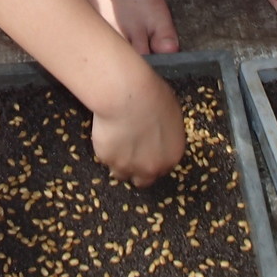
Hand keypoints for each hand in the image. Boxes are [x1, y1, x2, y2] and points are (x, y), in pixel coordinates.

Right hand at [91, 71, 184, 186]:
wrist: (127, 96)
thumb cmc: (152, 97)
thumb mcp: (172, 112)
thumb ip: (167, 132)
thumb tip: (160, 130)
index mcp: (171, 156)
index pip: (163, 168)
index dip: (153, 159)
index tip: (147, 151)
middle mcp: (151, 167)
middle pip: (143, 180)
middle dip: (137, 170)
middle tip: (131, 152)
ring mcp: (127, 166)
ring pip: (121, 173)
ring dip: (119, 162)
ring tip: (117, 142)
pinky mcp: (107, 159)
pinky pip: (105, 158)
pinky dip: (106, 149)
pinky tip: (108, 133)